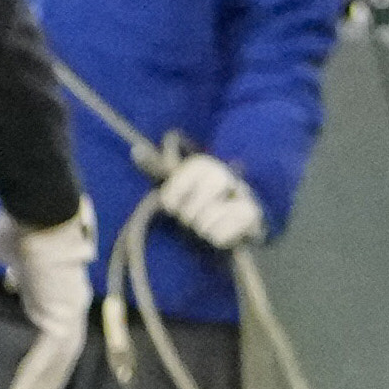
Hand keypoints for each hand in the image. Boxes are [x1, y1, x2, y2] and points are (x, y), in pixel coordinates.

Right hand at [0, 209, 98, 388]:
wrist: (42, 218)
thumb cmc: (23, 228)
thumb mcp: (8, 250)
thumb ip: (10, 265)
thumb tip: (6, 267)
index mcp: (59, 289)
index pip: (52, 327)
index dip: (45, 350)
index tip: (33, 367)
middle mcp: (71, 306)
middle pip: (63, 352)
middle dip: (49, 379)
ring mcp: (71, 315)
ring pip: (60, 361)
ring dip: (44, 385)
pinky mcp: (63, 322)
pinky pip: (48, 356)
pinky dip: (35, 376)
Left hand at [148, 148, 265, 252]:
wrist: (238, 208)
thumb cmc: (199, 195)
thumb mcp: (177, 180)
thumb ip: (154, 167)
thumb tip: (135, 151)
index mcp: (202, 164)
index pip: (179, 182)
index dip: (172, 198)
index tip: (171, 205)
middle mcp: (224, 175)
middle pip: (194, 205)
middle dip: (188, 215)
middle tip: (189, 216)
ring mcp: (242, 195)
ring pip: (207, 220)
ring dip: (202, 227)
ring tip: (204, 223)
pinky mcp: (252, 216)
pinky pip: (222, 234)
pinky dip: (216, 237)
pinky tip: (219, 230)